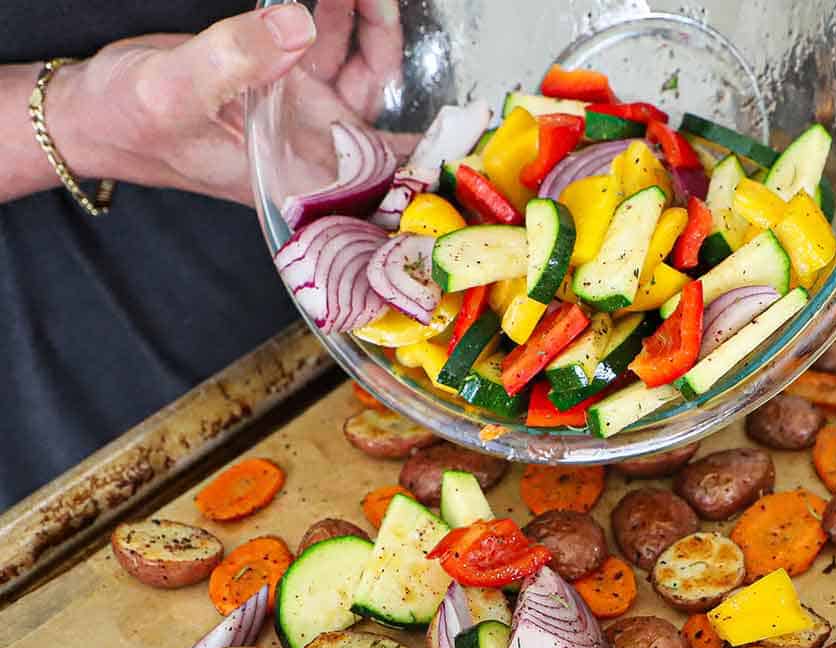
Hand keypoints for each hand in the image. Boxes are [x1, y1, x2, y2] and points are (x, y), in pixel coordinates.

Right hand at [55, 2, 410, 206]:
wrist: (97, 113)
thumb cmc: (132, 121)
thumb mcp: (174, 89)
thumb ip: (236, 56)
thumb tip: (298, 23)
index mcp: (305, 176)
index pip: (393, 178)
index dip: (437, 156)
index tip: (474, 120)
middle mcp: (319, 151)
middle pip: (391, 110)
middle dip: (398, 52)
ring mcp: (308, 116)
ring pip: (365, 68)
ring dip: (368, 19)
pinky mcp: (291, 84)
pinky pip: (334, 47)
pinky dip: (341, 15)